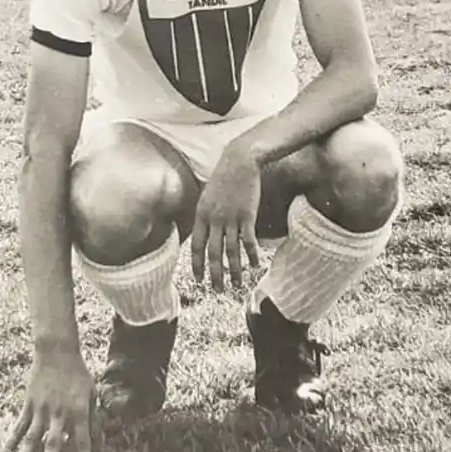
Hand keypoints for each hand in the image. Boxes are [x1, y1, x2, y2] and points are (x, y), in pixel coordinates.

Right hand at [0, 348, 97, 451]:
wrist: (56, 350)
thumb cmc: (77, 372)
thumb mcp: (91, 393)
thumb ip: (93, 417)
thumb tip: (96, 438)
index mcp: (78, 410)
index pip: (82, 438)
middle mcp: (59, 412)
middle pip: (53, 442)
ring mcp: (41, 408)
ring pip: (32, 437)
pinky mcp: (29, 404)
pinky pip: (19, 426)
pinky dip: (12, 442)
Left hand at [191, 150, 262, 291]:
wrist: (239, 161)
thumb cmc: (223, 177)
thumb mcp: (207, 195)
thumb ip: (205, 214)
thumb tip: (203, 229)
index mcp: (201, 214)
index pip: (196, 246)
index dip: (197, 264)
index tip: (198, 279)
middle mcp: (214, 219)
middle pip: (213, 253)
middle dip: (215, 274)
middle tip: (217, 290)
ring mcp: (231, 218)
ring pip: (231, 251)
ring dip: (234, 270)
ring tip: (236, 285)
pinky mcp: (247, 216)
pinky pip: (248, 241)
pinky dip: (251, 255)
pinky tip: (254, 266)